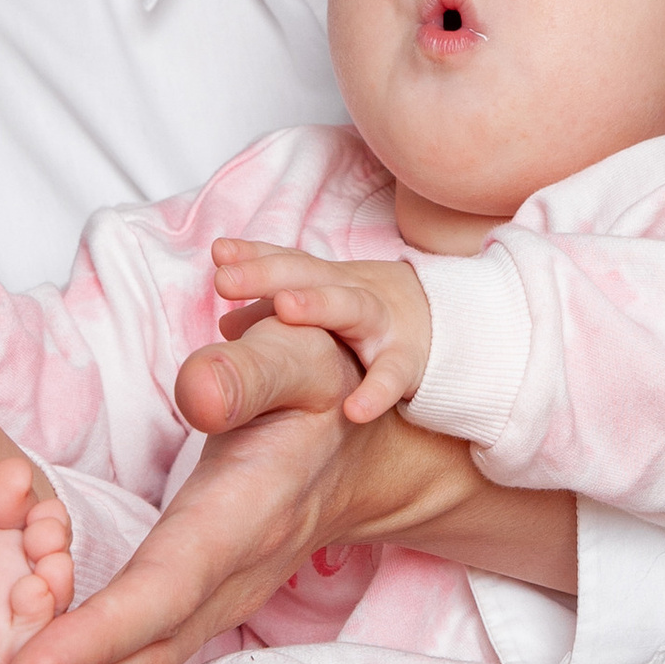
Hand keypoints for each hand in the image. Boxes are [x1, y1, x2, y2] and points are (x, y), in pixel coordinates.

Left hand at [0, 314, 531, 663]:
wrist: (362, 448)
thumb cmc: (317, 389)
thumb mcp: (297, 358)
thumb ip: (247, 370)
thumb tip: (198, 389)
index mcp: (242, 517)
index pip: (166, 588)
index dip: (97, 635)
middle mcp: (231, 578)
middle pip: (140, 660)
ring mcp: (218, 608)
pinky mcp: (201, 619)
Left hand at [211, 239, 431, 422]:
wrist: (446, 322)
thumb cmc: (367, 314)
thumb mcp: (325, 303)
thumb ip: (275, 308)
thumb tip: (224, 322)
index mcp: (326, 281)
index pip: (287, 262)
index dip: (252, 257)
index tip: (218, 253)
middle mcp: (350, 292)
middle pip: (307, 275)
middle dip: (267, 274)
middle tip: (224, 279)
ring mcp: (381, 321)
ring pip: (350, 306)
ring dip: (318, 305)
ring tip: (283, 310)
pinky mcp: (407, 358)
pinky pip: (392, 374)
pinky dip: (376, 390)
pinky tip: (354, 410)